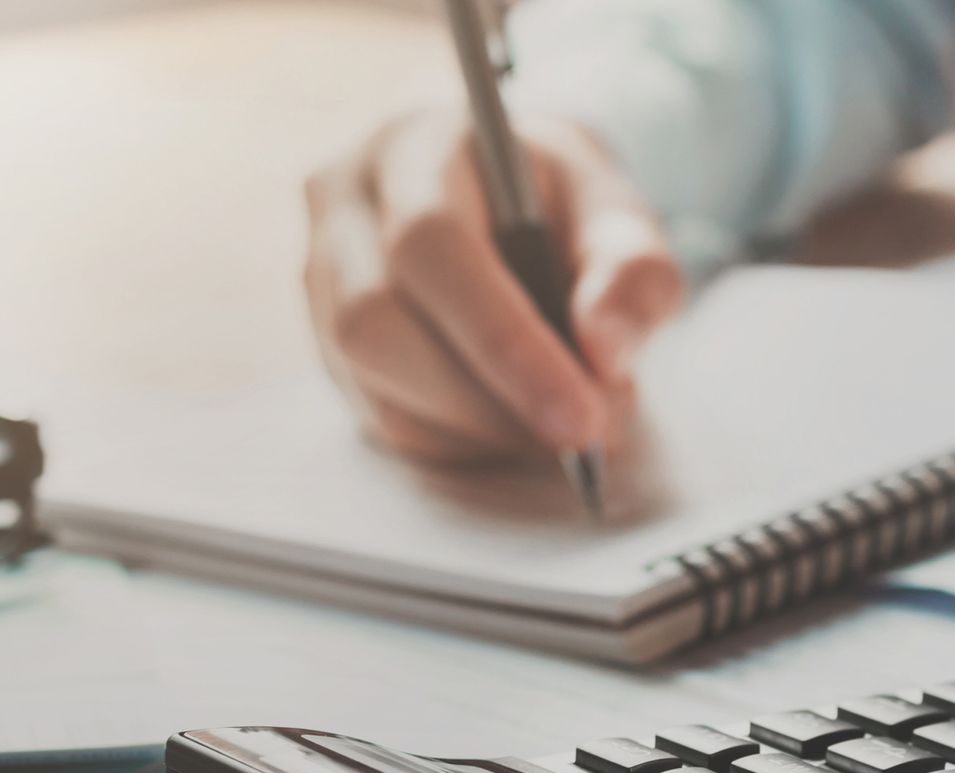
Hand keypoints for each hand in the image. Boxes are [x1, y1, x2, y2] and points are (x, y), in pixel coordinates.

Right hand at [303, 109, 682, 464]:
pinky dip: (463, 441)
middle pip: (378, 324)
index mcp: (412, 149)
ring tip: (567, 427)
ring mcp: (322, 281)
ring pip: (373, 383)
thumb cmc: (563, 206)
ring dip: (481, 429)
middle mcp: (343, 209)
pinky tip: (520, 425)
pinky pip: (384, 419)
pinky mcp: (330, 347)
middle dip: (490, 401)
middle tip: (589, 434)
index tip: (582, 417)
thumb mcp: (619, 216)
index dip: (505, 343)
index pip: (430, 245)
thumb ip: (632, 272)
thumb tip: (606, 353)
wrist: (510, 201)